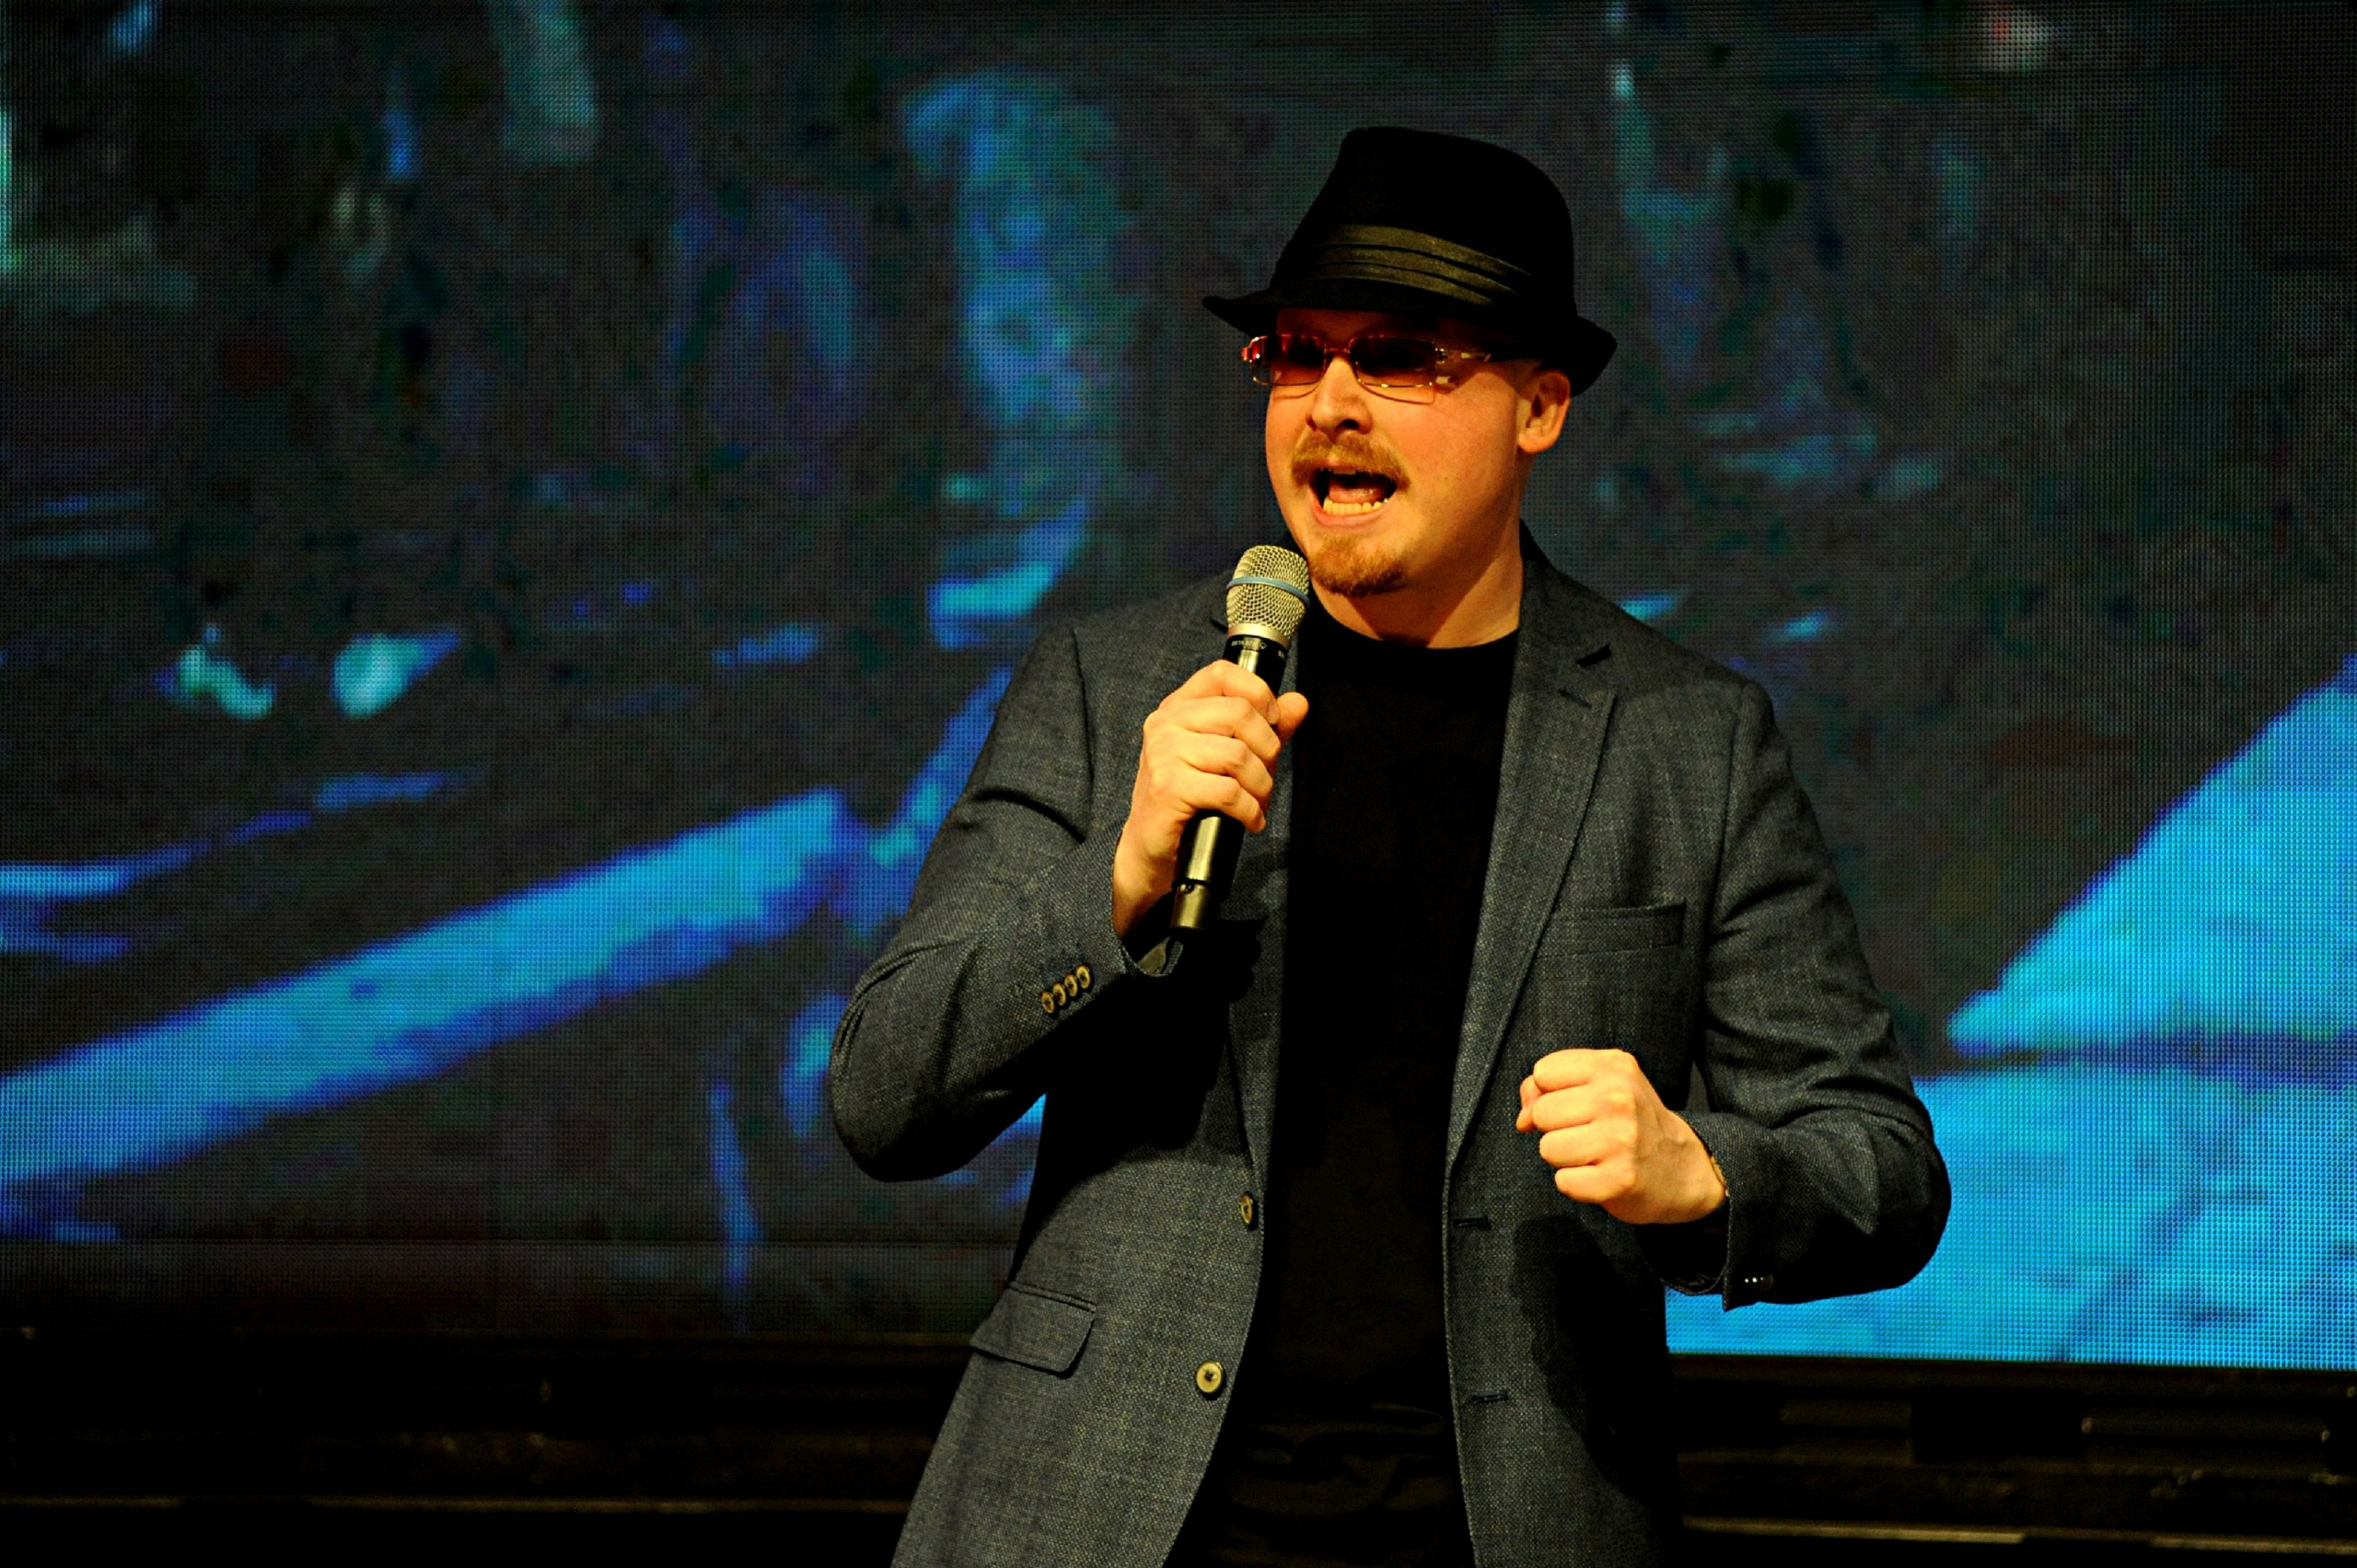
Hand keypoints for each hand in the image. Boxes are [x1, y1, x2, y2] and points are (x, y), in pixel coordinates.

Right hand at [1111, 661, 1308, 937]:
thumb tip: (1299, 703)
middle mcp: (1166, 723)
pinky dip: (1250, 810)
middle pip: (1239, 713)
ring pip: (1238, 754)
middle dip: (1268, 748)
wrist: (1150, 845)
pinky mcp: (1168, 788)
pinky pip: (1229, 791)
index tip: (1273, 722)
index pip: (1222, 673)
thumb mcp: (1228, 756)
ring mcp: (1163, 754)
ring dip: (1261, 784)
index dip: (1258, 693)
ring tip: (1258, 800)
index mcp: (1178, 707)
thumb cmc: (1189, 798)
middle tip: (1267, 774)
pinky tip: (1249, 819)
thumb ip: (1264, 727)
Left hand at [1515, 1049, 1725, 1224]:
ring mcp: (1621, 1140)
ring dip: (1565, 1158)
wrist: (1684, 1168)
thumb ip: (1550, 1087)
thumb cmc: (1631, 1122)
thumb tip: (1522, 1119)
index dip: (1547, 1093)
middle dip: (1556, 1128)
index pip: (1543, 1073)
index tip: (1572, 1106)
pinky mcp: (1619, 1180)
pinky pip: (1564, 1181)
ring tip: (1595, 1155)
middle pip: (1541, 1113)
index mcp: (1613, 1067)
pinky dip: (1577, 1184)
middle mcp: (1619, 1098)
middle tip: (1588, 1133)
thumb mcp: (1602, 1084)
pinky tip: (1601, 1176)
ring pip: (1548, 1148)